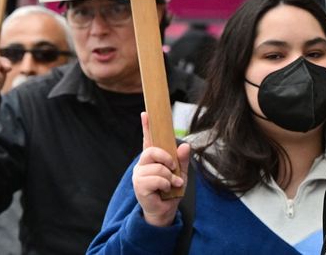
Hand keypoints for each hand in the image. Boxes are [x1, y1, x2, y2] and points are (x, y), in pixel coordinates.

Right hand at [133, 112, 190, 227]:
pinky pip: (156, 179)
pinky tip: (166, 189)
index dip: (147, 126)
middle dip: (167, 159)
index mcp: (152, 158)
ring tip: (172, 184)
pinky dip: (166, 184)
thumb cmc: (171, 191)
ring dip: (169, 177)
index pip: (148, 139)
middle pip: (152, 151)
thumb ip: (183, 160)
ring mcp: (139, 174)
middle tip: (173, 168)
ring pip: (158, 167)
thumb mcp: (181, 173)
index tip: (145, 113)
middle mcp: (143, 164)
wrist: (165, 211)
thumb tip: (186, 145)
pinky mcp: (139, 185)